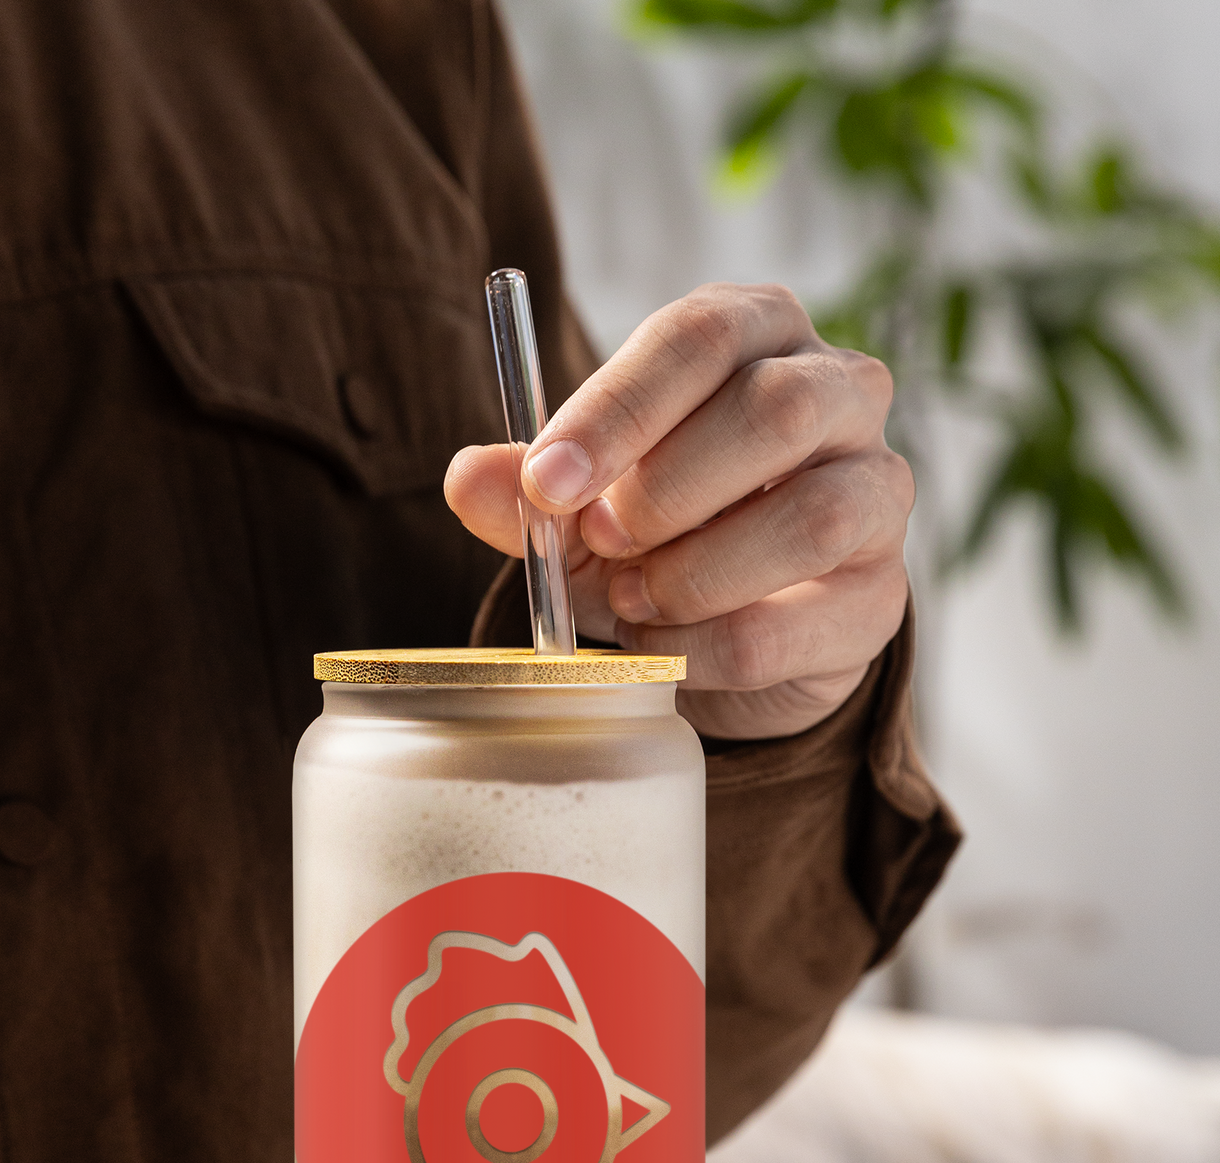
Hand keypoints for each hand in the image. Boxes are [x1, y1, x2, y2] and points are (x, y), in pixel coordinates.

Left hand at [446, 282, 911, 739]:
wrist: (729, 636)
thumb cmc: (658, 533)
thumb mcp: (579, 503)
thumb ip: (527, 490)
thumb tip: (466, 479)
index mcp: (757, 332)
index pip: (699, 336)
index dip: (618, 410)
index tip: (549, 483)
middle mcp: (840, 393)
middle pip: (776, 410)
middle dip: (666, 489)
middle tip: (600, 542)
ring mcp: (877, 493)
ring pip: (812, 518)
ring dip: (696, 572)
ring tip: (631, 598)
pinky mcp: (879, 596)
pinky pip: (797, 623)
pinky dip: (709, 646)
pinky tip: (667, 647)